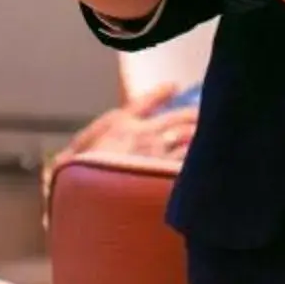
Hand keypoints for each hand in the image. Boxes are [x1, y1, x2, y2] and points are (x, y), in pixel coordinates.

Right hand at [50, 87, 199, 186]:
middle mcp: (144, 134)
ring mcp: (160, 155)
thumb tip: (76, 152)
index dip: (160, 93)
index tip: (173, 86)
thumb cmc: (76, 176)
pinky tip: (206, 160)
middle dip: (193, 114)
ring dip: (201, 134)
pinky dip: (198, 159)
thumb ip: (82, 148)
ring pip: (189, 138)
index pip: (144, 102)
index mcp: (120, 124)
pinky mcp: (169, 174)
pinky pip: (189, 162)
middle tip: (203, 113)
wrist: (89, 197)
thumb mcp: (73, 155)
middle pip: (178, 118)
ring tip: (211, 133)